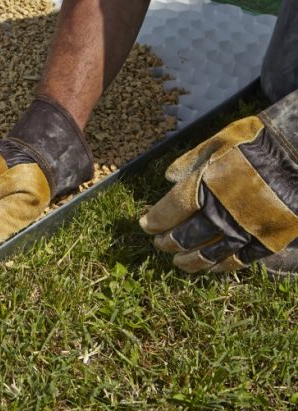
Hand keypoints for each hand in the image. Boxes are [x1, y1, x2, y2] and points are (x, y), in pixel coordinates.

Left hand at [140, 90, 297, 272]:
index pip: (169, 212)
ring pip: (208, 254)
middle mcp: (221, 213)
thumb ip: (189, 162)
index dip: (154, 221)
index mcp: (204, 186)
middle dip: (168, 242)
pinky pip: (237, 261)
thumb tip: (168, 178)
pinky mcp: (266, 241)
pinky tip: (209, 267)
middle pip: (185, 236)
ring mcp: (244, 230)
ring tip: (178, 261)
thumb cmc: (256, 142)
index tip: (145, 225)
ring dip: (189, 260)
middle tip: (159, 244)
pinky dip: (219, 266)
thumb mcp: (217, 143)